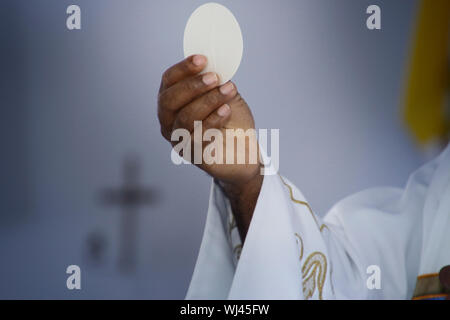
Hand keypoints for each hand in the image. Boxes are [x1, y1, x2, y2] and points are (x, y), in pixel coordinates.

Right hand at [157, 55, 259, 184]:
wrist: (245, 150)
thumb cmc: (232, 121)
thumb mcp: (225, 94)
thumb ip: (217, 80)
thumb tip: (216, 61)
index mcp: (173, 102)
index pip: (168, 82)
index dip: (183, 69)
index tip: (203, 59)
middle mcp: (170, 122)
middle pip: (169, 100)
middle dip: (192, 86)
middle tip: (215, 77)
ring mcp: (179, 140)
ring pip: (185, 118)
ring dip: (208, 101)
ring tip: (228, 91)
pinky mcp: (193, 156)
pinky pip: (198, 137)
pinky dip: (213, 120)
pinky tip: (226, 110)